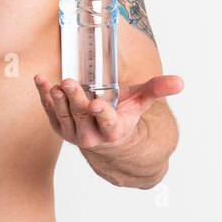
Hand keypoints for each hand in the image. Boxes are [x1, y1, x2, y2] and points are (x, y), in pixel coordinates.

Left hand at [33, 73, 183, 151]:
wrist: (107, 141)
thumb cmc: (124, 116)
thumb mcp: (141, 102)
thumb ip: (157, 89)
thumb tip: (180, 81)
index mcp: (113, 130)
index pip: (108, 122)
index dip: (102, 114)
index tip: (98, 105)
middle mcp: (92, 135)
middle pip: (82, 116)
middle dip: (76, 100)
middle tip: (70, 83)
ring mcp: (73, 133)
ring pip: (64, 115)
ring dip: (57, 100)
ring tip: (55, 84)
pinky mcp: (60, 127)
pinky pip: (51, 112)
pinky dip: (44, 97)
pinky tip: (41, 81)